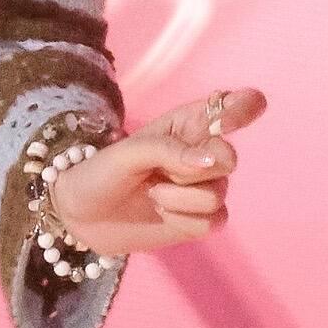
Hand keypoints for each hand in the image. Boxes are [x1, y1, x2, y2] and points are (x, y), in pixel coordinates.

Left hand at [46, 87, 267, 258]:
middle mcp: (201, 152)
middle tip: (163, 171)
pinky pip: (212, 221)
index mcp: (184, 124)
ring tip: (151, 191)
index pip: (225, 107)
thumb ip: (168, 150)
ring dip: (177, 197)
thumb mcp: (127, 153)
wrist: (86, 217)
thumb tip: (211, 162)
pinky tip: (161, 211)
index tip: (240, 111)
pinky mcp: (204, 219)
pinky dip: (182, 219)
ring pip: (216, 193)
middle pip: (229, 157)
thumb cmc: (103, 173)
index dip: (241, 106)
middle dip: (196, 168)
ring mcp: (205, 186)